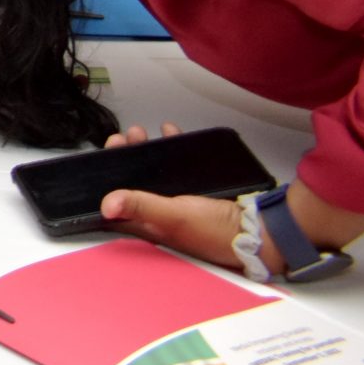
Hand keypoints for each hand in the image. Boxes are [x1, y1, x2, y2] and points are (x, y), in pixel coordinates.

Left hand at [100, 125, 259, 272]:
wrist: (260, 232)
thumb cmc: (216, 232)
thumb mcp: (174, 216)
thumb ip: (141, 207)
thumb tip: (106, 205)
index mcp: (148, 225)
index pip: (116, 202)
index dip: (105, 179)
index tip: (103, 155)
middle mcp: (159, 214)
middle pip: (132, 182)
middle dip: (125, 156)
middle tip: (124, 137)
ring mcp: (177, 202)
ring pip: (152, 172)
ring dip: (144, 150)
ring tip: (140, 131)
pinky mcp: (195, 192)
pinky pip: (177, 167)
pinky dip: (171, 149)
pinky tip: (169, 132)